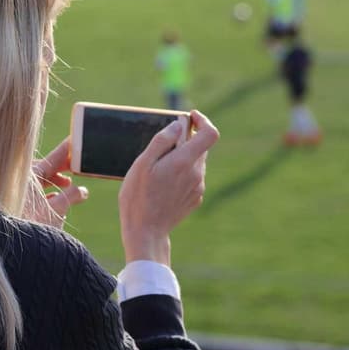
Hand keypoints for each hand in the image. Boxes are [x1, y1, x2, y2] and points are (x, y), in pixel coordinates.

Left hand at [24, 137, 88, 228]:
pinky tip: (56, 198)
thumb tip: (83, 190)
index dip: (66, 152)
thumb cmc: (33, 226)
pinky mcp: (17, 205)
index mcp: (29, 176)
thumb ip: (72, 195)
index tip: (75, 141)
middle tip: (77, 165)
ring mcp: (18, 193)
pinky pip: (34, 193)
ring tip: (68, 184)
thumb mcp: (57, 209)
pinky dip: (47, 193)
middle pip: (46, 169)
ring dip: (56, 182)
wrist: (14, 248)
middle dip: (63, 168)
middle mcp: (21, 181)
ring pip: (40, 182)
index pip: (52, 159)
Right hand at [118, 111, 219, 265]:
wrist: (146, 232)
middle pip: (200, 147)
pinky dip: (181, 173)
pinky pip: (192, 178)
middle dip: (185, 140)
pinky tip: (162, 185)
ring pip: (195, 163)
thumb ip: (161, 141)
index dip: (203, 121)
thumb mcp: (142, 164)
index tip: (189, 117)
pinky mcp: (195, 199)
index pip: (210, 133)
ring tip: (157, 170)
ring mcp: (197, 188)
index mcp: (184, 161)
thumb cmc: (138, 197)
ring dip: (181, 158)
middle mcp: (196, 173)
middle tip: (161, 146)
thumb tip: (178, 125)